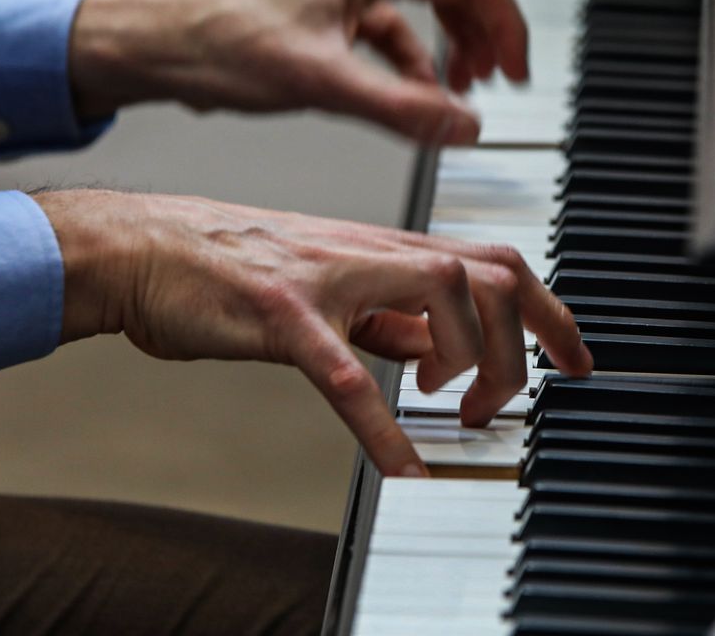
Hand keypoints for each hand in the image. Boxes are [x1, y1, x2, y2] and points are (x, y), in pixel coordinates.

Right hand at [33, 189, 591, 476]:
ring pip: (441, 296)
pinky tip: (403, 467)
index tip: (575, 358)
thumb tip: (443, 348)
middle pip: (489, 272)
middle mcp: (367, 252)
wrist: (138, 247)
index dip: (549, 308)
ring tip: (456, 413)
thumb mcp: (326, 286)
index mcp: (381, 248)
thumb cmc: (224, 269)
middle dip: (525, 340)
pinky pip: (346, 373)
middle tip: (506, 402)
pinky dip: (383, 426)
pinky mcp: (279, 313)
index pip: (493, 261)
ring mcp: (326, 277)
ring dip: (472, 363)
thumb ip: (387, 315)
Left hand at [68, 0, 528, 144]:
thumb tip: (463, 124)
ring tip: (464, 87)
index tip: (515, 68)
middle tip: (501, 78)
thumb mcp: (319, 83)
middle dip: (486, 26)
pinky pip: (388, 25)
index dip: (504, 18)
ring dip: (452, 41)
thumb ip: (401, 107)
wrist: (150, 45)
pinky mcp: (322, 10)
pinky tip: (410, 94)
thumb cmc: (212, 43)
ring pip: (423, 0)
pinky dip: (412, 57)